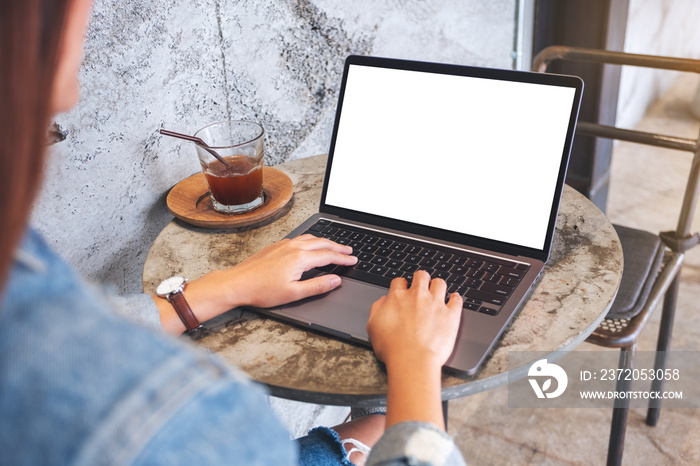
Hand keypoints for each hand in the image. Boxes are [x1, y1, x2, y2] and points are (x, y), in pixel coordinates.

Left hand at [154, 234, 356, 334]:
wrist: (237, 283)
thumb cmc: (262, 291)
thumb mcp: (294, 294)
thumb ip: (317, 286)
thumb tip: (336, 280)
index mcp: (300, 258)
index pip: (329, 256)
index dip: (343, 258)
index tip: (353, 260)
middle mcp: (293, 247)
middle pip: (322, 243)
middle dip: (338, 247)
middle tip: (350, 251)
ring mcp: (284, 244)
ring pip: (311, 238)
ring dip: (325, 241)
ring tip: (334, 246)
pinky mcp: (276, 246)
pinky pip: (300, 238)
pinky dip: (312, 240)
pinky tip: (310, 244)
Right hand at [366, 271, 462, 429]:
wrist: (412, 360)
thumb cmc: (392, 348)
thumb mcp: (372, 327)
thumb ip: (377, 309)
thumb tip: (383, 301)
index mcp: (397, 297)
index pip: (399, 281)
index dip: (400, 285)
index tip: (402, 290)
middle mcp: (417, 296)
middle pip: (421, 276)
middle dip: (420, 279)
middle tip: (420, 287)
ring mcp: (436, 304)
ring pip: (440, 283)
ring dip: (438, 286)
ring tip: (437, 292)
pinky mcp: (451, 315)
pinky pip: (457, 299)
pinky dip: (456, 298)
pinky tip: (453, 300)